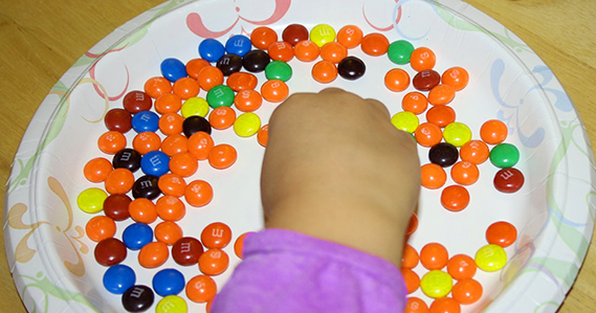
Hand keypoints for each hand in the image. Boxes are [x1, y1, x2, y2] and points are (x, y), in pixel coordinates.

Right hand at [261, 88, 419, 265]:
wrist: (336, 221)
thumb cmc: (296, 202)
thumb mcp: (274, 175)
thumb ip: (291, 158)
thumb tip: (303, 170)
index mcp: (298, 109)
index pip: (303, 111)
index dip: (307, 136)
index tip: (308, 156)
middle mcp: (338, 105)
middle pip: (340, 106)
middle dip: (339, 128)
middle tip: (335, 165)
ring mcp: (375, 120)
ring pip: (374, 117)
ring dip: (368, 137)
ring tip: (361, 175)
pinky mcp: (403, 143)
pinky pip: (398, 145)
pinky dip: (392, 161)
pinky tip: (380, 186)